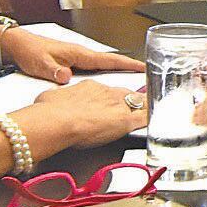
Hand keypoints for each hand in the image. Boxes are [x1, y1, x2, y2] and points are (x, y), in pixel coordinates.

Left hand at [1, 28, 144, 83]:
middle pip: (110, 62)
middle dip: (128, 67)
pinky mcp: (72, 63)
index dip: (127, 63)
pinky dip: (105, 73)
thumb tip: (66, 77)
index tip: (142, 66)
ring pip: (103, 66)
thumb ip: (54, 70)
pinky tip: (107, 81)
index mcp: (78, 53)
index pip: (108, 58)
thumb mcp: (40, 63)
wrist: (18, 45)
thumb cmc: (29, 51)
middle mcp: (80, 55)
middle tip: (145, 75)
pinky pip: (94, 69)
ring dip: (117, 70)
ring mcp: (77, 58)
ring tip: (131, 80)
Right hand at [24, 77, 143, 149]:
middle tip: (137, 104)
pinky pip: (145, 117)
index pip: (106, 91)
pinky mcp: (125, 120)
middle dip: (132, 100)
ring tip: (150, 110)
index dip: (111, 98)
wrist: (57, 120)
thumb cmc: (49, 111)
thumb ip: (56, 98)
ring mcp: (117, 105)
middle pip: (125, 94)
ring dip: (144, 107)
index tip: (110, 103)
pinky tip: (157, 120)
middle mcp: (106, 93)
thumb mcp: (50, 97)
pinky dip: (151, 118)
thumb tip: (50, 101)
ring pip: (138, 103)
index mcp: (89, 86)